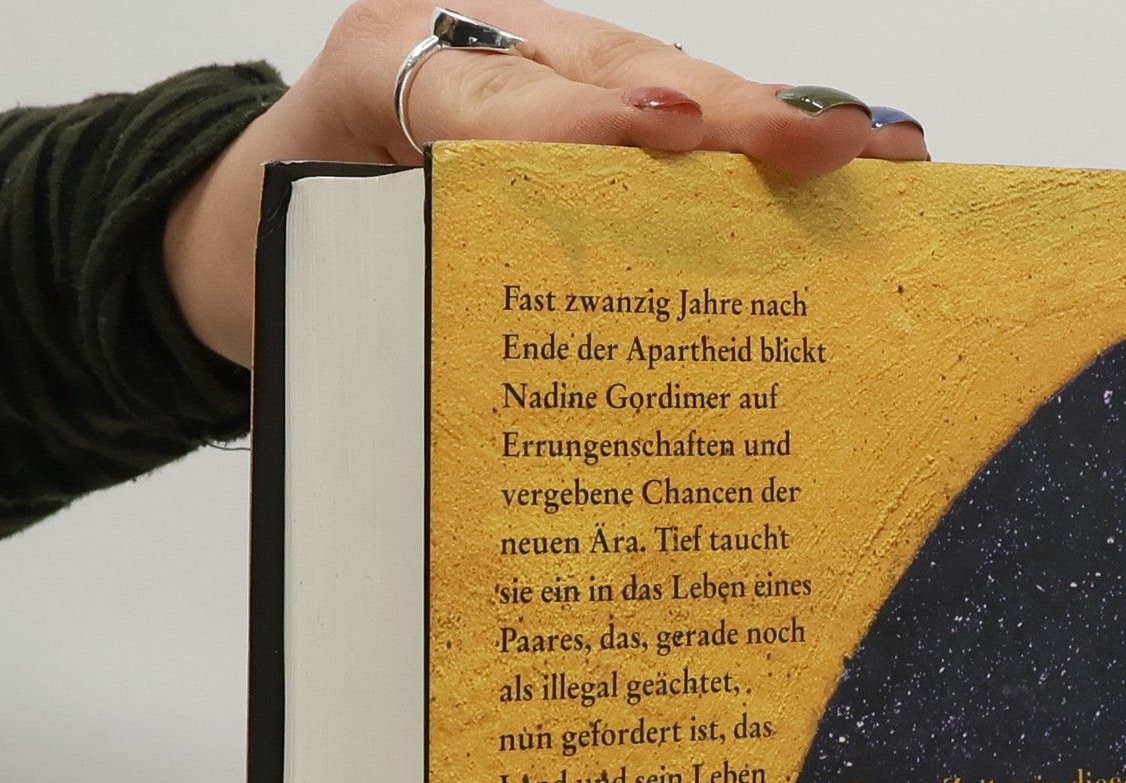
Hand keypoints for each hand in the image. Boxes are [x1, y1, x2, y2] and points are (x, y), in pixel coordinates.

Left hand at [165, 1, 927, 365]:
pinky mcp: (572, 106)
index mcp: (387, 75)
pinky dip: (753, 150)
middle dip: (733, 112)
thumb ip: (390, 295)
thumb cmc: (289, 258)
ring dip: (771, 124)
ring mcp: (534, 67)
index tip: (672, 135)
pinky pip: (667, 122)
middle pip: (621, 72)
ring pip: (665, 85)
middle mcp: (474, 48)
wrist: (246, 224)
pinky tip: (844, 155)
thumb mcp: (315, 284)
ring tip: (879, 149)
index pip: (499, 93)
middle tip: (836, 143)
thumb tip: (525, 391)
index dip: (588, 116)